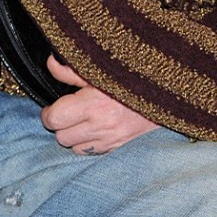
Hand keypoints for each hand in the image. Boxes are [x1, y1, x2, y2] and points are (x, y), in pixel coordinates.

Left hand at [40, 55, 158, 154]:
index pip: (54, 118)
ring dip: (74, 135)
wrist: (167, 93)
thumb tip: (51, 63)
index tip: (52, 106)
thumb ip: (72, 70)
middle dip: (60, 124)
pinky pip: (91, 153)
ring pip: (74, 148)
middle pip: (61, 136)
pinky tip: (94, 129)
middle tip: (67, 111)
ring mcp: (110, 140)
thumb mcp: (102, 68)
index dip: (49, 112)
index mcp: (93, 104)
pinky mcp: (118, 148)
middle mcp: (101, 126)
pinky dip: (88, 143)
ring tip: (82, 120)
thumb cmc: (134, 76)